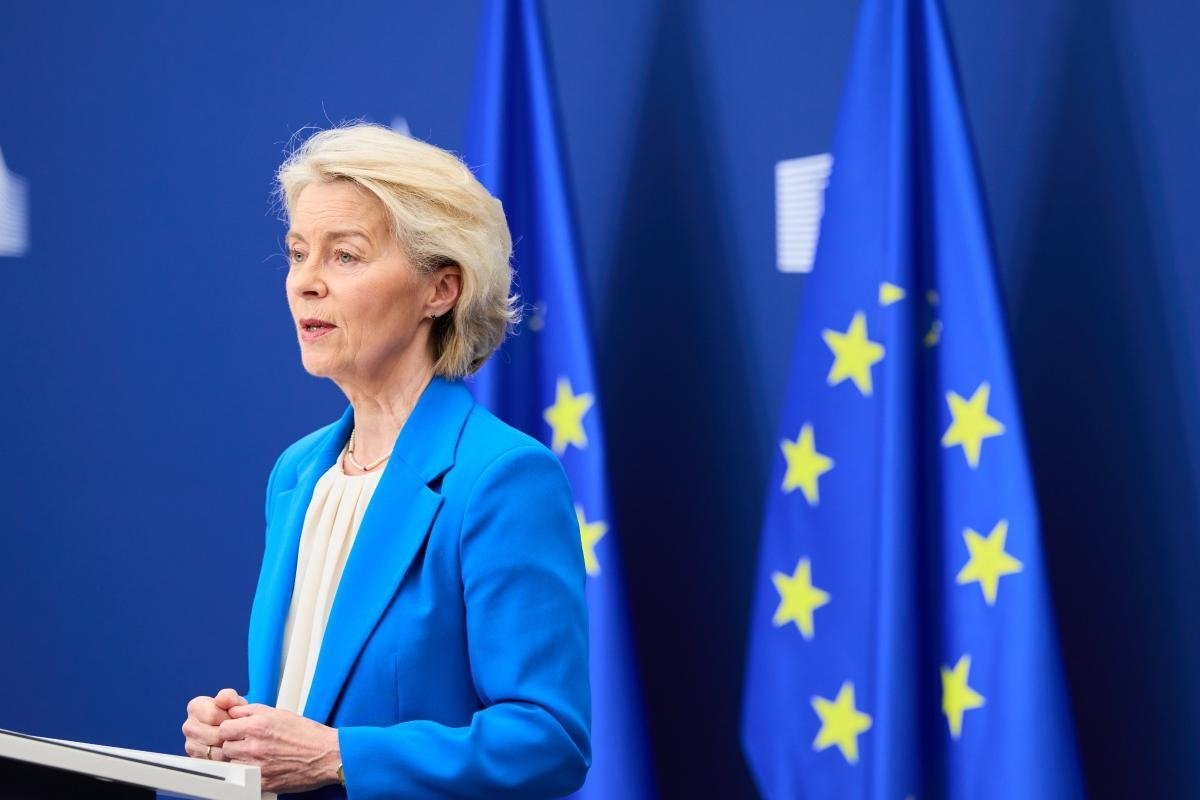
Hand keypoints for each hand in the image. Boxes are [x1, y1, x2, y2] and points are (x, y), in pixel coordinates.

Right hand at [182, 688, 245, 761]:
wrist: (233, 730)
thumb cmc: (233, 714)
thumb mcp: (235, 702)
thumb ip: (229, 697)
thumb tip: (222, 699)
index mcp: (195, 707)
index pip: (212, 715)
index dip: (228, 718)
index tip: (234, 718)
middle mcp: (188, 726)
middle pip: (214, 734)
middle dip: (230, 734)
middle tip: (238, 732)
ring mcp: (190, 744)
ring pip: (215, 750)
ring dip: (229, 747)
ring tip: (235, 741)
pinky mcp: (196, 759)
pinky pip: (214, 762)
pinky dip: (225, 758)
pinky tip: (230, 751)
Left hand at [218, 703, 340, 793]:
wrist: (326, 755)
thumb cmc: (307, 734)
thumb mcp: (280, 713)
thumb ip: (253, 711)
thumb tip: (234, 712)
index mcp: (258, 725)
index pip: (224, 728)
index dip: (230, 729)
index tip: (236, 732)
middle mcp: (255, 745)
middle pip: (225, 747)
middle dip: (234, 745)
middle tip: (246, 744)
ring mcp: (258, 766)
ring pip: (232, 764)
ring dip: (240, 760)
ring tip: (255, 756)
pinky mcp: (262, 782)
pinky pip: (244, 777)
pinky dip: (249, 773)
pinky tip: (261, 767)